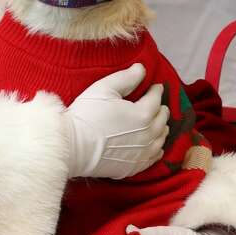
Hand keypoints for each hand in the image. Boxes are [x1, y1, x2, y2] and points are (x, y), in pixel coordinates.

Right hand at [64, 64, 169, 178]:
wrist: (72, 147)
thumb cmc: (86, 115)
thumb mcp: (103, 89)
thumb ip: (126, 78)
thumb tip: (142, 68)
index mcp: (143, 113)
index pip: (156, 98)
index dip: (155, 90)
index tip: (154, 86)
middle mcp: (149, 134)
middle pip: (163, 117)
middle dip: (160, 108)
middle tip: (155, 103)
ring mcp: (144, 152)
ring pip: (162, 137)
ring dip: (161, 127)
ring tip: (156, 122)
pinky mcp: (136, 166)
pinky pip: (155, 155)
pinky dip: (157, 146)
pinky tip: (152, 143)